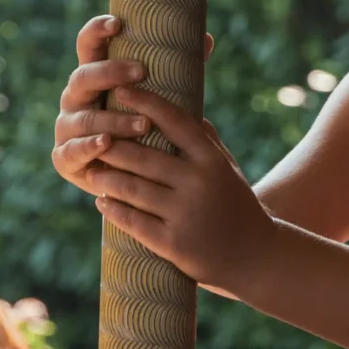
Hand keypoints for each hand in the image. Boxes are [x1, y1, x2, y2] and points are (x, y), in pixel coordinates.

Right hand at [50, 16, 215, 193]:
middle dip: (111, 72)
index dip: (97, 31)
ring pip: (85, 117)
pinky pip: (72, 150)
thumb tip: (207, 40)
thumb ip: (173, 72)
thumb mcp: (155, 98)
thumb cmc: (141, 128)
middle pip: (83, 76)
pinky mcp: (63, 157)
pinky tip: (107, 144)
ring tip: (144, 125)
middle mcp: (75, 98)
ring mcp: (67, 127)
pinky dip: (89, 147)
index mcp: (94, 77)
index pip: (88, 46)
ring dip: (114, 119)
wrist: (127, 178)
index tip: (118, 23)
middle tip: (141, 71)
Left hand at [84, 79, 276, 291]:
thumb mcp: (229, 170)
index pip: (174, 122)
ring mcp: (185, 214)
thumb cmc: (238, 208)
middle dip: (113, 147)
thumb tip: (188, 111)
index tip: (119, 90)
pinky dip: (113, 210)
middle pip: (143, 157)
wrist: (256, 258)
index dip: (145, 103)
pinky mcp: (174, 244)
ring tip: (91, 173)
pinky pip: (133, 222)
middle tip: (94, 141)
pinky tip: (102, 202)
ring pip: (132, 189)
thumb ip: (208, 142)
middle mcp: (199, 183)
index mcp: (211, 161)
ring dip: (106, 178)